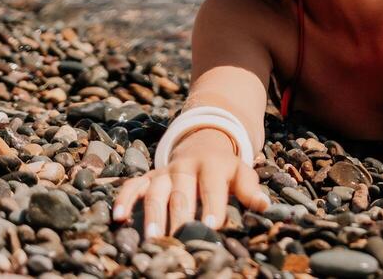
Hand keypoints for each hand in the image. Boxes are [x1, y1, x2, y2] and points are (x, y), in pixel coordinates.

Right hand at [112, 127, 269, 238]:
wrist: (203, 142)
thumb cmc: (225, 169)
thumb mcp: (240, 172)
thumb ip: (249, 188)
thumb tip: (264, 205)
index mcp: (212, 165)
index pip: (212, 186)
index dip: (212, 205)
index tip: (211, 225)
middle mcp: (185, 167)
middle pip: (182, 192)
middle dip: (180, 216)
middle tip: (178, 239)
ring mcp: (164, 172)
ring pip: (156, 192)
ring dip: (153, 214)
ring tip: (152, 238)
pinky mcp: (148, 177)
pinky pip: (133, 186)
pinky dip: (124, 199)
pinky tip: (118, 217)